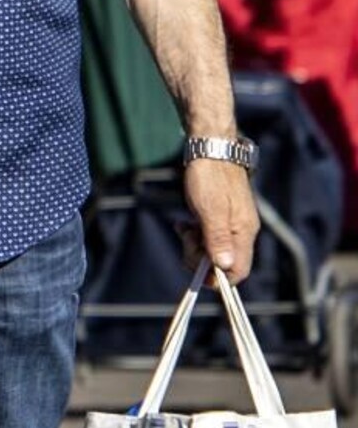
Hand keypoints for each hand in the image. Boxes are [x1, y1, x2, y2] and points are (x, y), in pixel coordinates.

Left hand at [183, 157, 258, 282]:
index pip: (238, 271)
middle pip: (222, 264)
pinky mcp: (219, 217)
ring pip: (211, 251)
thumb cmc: (210, 178)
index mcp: (244, 233)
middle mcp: (241, 231)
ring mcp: (230, 224)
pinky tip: (183, 223)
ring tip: (184, 227)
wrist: (210, 149)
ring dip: (194, 245)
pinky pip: (206, 237)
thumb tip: (224, 267)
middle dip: (200, 258)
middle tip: (187, 239)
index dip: (217, 278)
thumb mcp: (210, 210)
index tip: (196, 269)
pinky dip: (193, 234)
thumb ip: (217, 239)